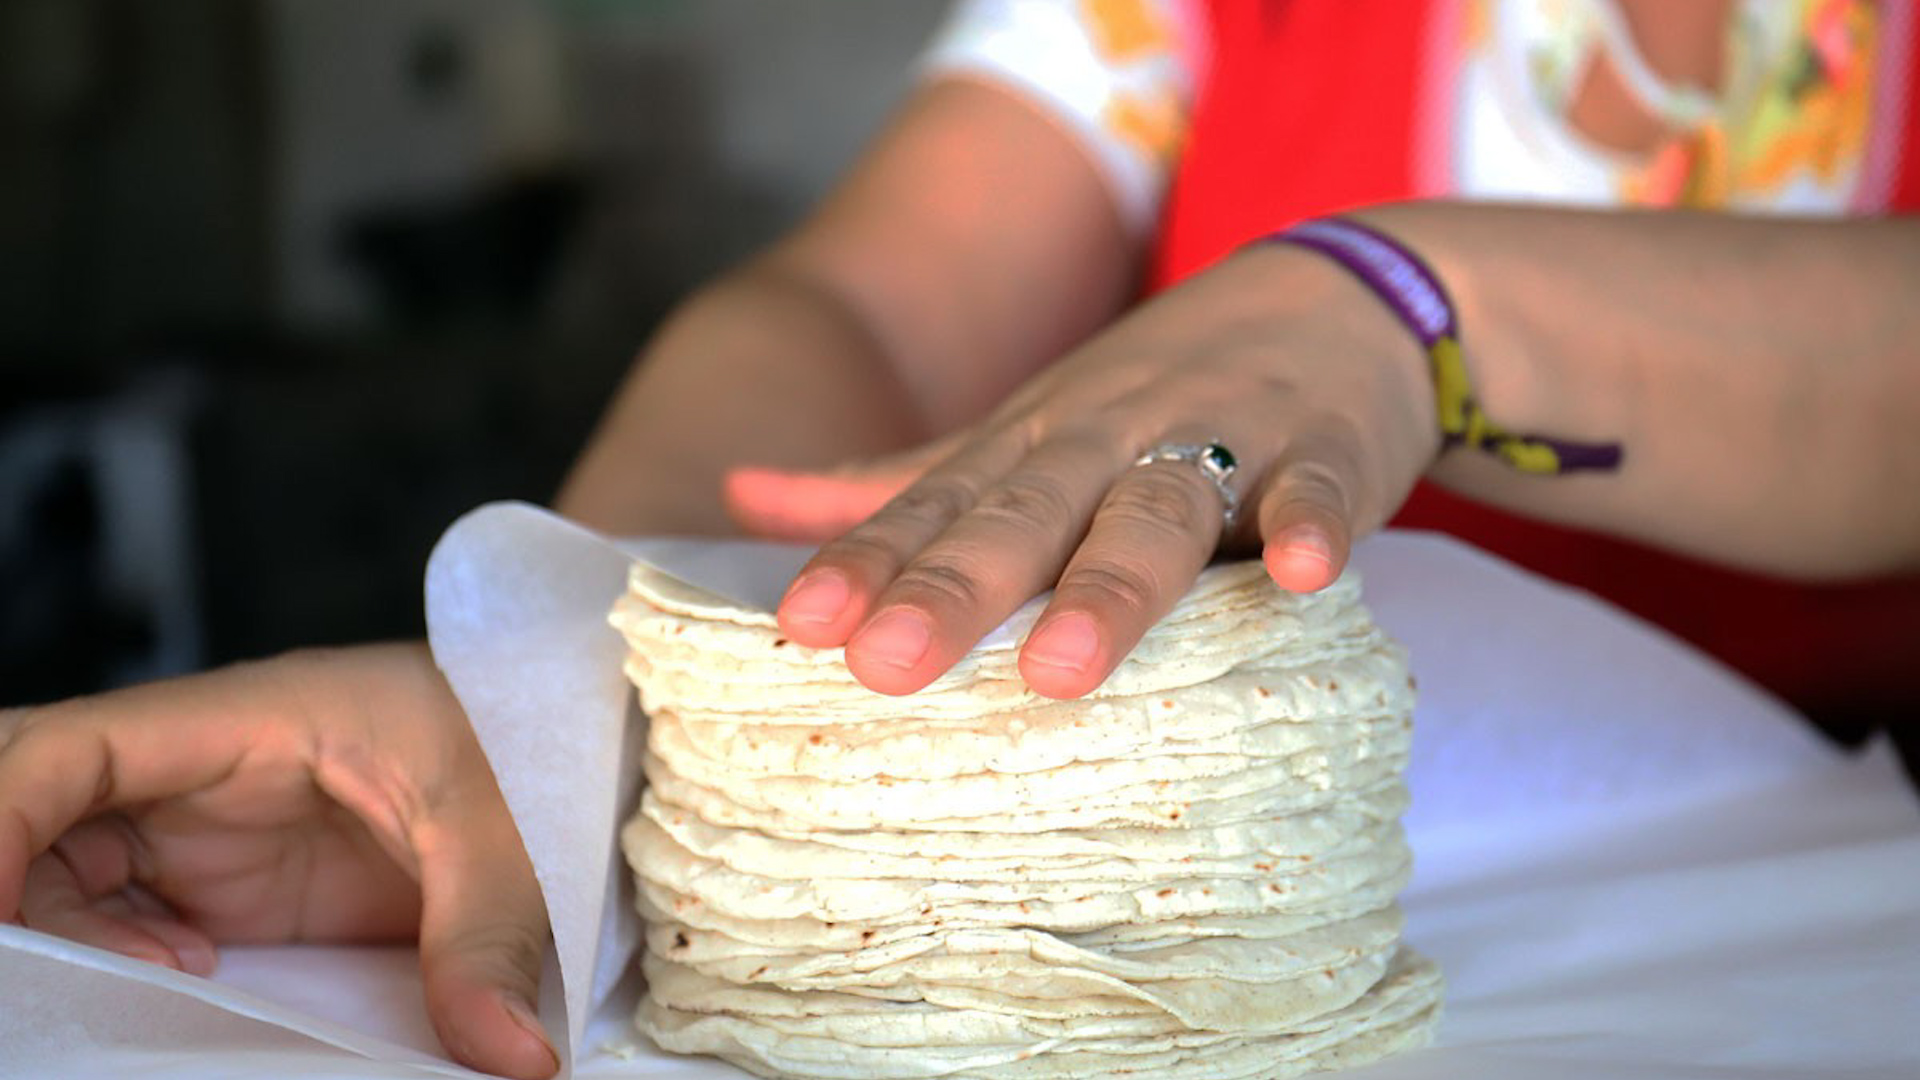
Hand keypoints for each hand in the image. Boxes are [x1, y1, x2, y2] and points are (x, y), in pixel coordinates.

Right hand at [0, 644, 557, 1079]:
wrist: (554, 731)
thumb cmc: (522, 735)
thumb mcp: (508, 835)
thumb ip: (486, 943)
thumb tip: (508, 1054)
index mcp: (251, 716)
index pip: (75, 746)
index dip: (4, 814)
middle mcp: (202, 762)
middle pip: (38, 793)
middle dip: (5, 868)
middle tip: (35, 963)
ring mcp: (205, 820)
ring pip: (59, 863)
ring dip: (65, 932)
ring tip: (160, 983)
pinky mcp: (224, 875)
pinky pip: (121, 910)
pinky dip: (114, 957)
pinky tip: (180, 985)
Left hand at [728, 244, 1438, 698]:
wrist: (1333, 295)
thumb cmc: (1153, 393)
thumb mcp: (1017, 430)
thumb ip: (895, 479)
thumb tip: (741, 497)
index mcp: (1029, 446)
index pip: (935, 508)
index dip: (868, 563)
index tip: (802, 626)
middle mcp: (1107, 440)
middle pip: (1025, 516)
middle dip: (956, 588)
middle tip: (887, 665)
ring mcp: (1219, 441)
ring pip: (1157, 514)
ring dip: (1110, 586)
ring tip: (1061, 667)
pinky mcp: (1324, 452)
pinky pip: (1316, 490)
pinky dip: (1311, 526)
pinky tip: (1303, 575)